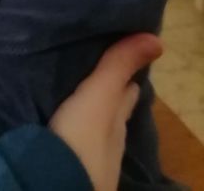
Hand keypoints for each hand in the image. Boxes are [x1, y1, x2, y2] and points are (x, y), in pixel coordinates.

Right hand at [49, 33, 162, 190]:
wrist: (58, 185)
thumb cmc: (82, 138)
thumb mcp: (99, 96)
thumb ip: (119, 67)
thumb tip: (157, 40)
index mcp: (116, 120)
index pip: (126, 94)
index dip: (126, 79)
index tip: (121, 64)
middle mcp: (110, 141)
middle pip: (113, 114)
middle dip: (108, 98)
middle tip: (95, 79)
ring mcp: (93, 160)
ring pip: (94, 132)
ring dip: (87, 117)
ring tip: (73, 102)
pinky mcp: (72, 170)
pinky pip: (75, 147)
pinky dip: (72, 135)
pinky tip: (62, 132)